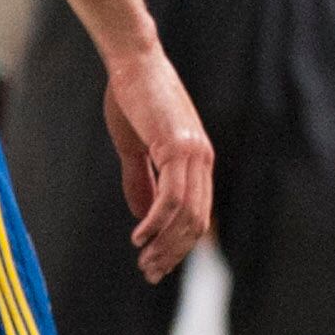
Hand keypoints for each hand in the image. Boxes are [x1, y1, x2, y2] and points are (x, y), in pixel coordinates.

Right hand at [101, 44, 214, 283]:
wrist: (132, 61)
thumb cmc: (132, 98)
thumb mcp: (136, 147)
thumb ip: (142, 181)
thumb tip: (144, 217)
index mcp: (197, 161)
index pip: (197, 215)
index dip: (179, 244)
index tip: (158, 264)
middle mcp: (202, 159)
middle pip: (196, 222)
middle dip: (173, 252)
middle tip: (149, 273)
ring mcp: (193, 153)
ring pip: (186, 214)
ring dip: (164, 243)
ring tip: (143, 260)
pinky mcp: (177, 146)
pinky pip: (171, 196)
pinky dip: (157, 221)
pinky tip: (140, 235)